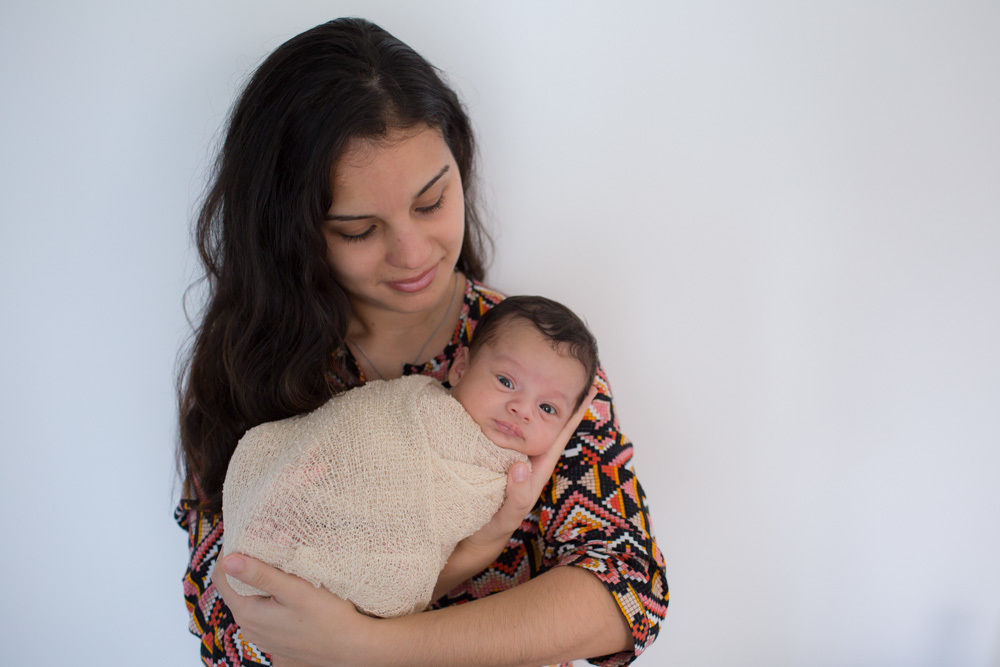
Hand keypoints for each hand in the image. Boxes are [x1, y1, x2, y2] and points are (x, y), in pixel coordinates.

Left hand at [213, 552, 372, 665]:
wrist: (353, 648)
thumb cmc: (329, 617)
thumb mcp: (295, 590)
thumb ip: (260, 574)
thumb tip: (229, 560)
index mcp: (248, 613)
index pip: (222, 576)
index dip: (232, 551)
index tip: (251, 533)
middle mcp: (249, 627)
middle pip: (236, 585)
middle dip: (250, 559)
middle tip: (273, 539)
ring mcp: (261, 635)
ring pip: (250, 596)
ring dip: (261, 575)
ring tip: (285, 557)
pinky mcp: (275, 637)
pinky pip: (263, 608)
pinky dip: (270, 591)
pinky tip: (291, 582)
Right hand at [433, 386, 598, 598]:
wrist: (453, 549)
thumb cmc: (482, 535)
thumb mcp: (501, 520)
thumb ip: (515, 497)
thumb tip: (522, 465)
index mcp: (529, 474)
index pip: (555, 439)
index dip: (571, 415)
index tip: (589, 388)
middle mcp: (517, 463)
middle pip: (539, 427)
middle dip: (551, 401)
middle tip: (566, 370)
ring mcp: (499, 462)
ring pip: (516, 428)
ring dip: (525, 406)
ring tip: (536, 378)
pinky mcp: (478, 461)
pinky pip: (491, 434)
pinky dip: (495, 418)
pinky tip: (492, 403)